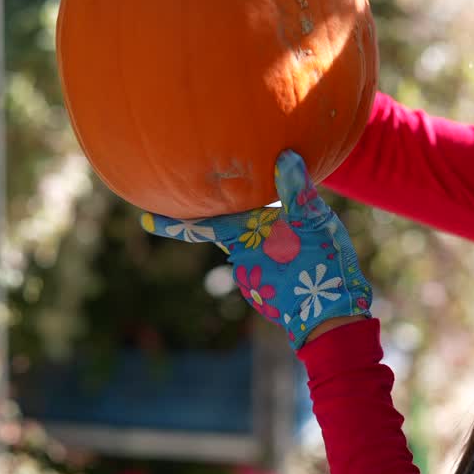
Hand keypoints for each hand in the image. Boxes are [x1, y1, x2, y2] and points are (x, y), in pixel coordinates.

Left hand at [140, 151, 371, 350]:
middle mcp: (240, 259)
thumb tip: (285, 156)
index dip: (171, 223)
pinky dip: (277, 261)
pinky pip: (267, 269)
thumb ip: (297, 189)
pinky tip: (299, 260)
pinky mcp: (267, 294)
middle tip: (247, 213)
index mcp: (243, 236)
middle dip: (234, 225)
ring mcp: (252, 280)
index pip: (199, 225)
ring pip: (252, 252)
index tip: (143, 219)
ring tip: (293, 241)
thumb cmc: (320, 263)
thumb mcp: (313, 220)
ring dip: (265, 244)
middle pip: (231, 234)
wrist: (330, 316)